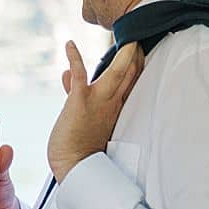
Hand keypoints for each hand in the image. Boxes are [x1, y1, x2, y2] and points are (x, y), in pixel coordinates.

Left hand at [47, 41, 142, 182]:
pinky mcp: (81, 101)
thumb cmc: (78, 146)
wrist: (75, 169)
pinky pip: (79, 74)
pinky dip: (74, 58)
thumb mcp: (81, 115)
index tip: (138, 48)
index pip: (129, 82)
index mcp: (116, 108)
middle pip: (129, 75)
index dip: (134, 65)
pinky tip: (68, 44)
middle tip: (140, 39)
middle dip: (135, 57)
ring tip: (129, 40)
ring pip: (117, 73)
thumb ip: (76, 91)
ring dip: (123, 56)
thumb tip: (68, 74)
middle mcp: (111, 103)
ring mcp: (98, 101)